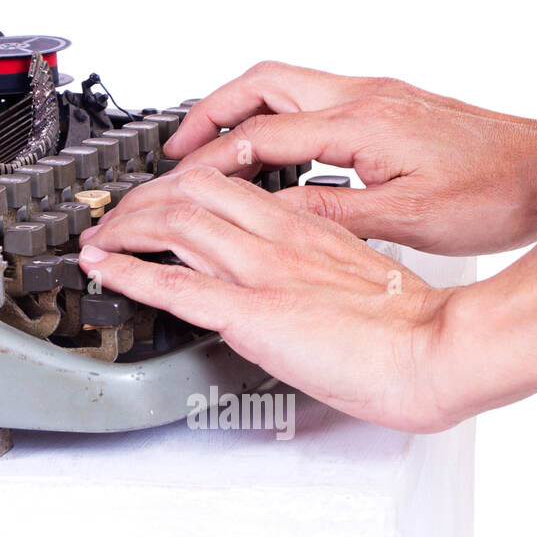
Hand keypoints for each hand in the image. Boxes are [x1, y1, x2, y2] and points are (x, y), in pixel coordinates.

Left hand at [79, 166, 459, 431]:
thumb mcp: (355, 275)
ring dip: (123, 229)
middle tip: (112, 219)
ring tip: (97, 239)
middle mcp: (277, 238)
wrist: (438, 351)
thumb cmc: (411, 326)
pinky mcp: (252, 313)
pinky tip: (102, 268)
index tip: (152, 201)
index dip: (175, 188)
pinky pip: (175, 284)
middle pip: (189, 192)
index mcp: (304, 226)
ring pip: (174, 223)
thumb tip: (285, 279)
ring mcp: (261, 272)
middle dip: (138, 201)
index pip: (224, 185)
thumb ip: (312, 266)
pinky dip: (128, 271)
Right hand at [131, 61, 536, 255]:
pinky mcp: (384, 103)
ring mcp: (372, 95)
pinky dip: (270, 114)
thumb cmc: (496, 192)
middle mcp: (361, 97)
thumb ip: (330, 213)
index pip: (260, 136)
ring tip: (209, 144)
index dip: (210, 161)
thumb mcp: (406, 219)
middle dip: (209, 112)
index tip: (177, 182)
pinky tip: (268, 146)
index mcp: (359, 124)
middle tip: (177, 146)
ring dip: (237, 108)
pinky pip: (307, 96)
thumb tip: (268, 215)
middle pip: (259, 82)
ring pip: (281, 82)